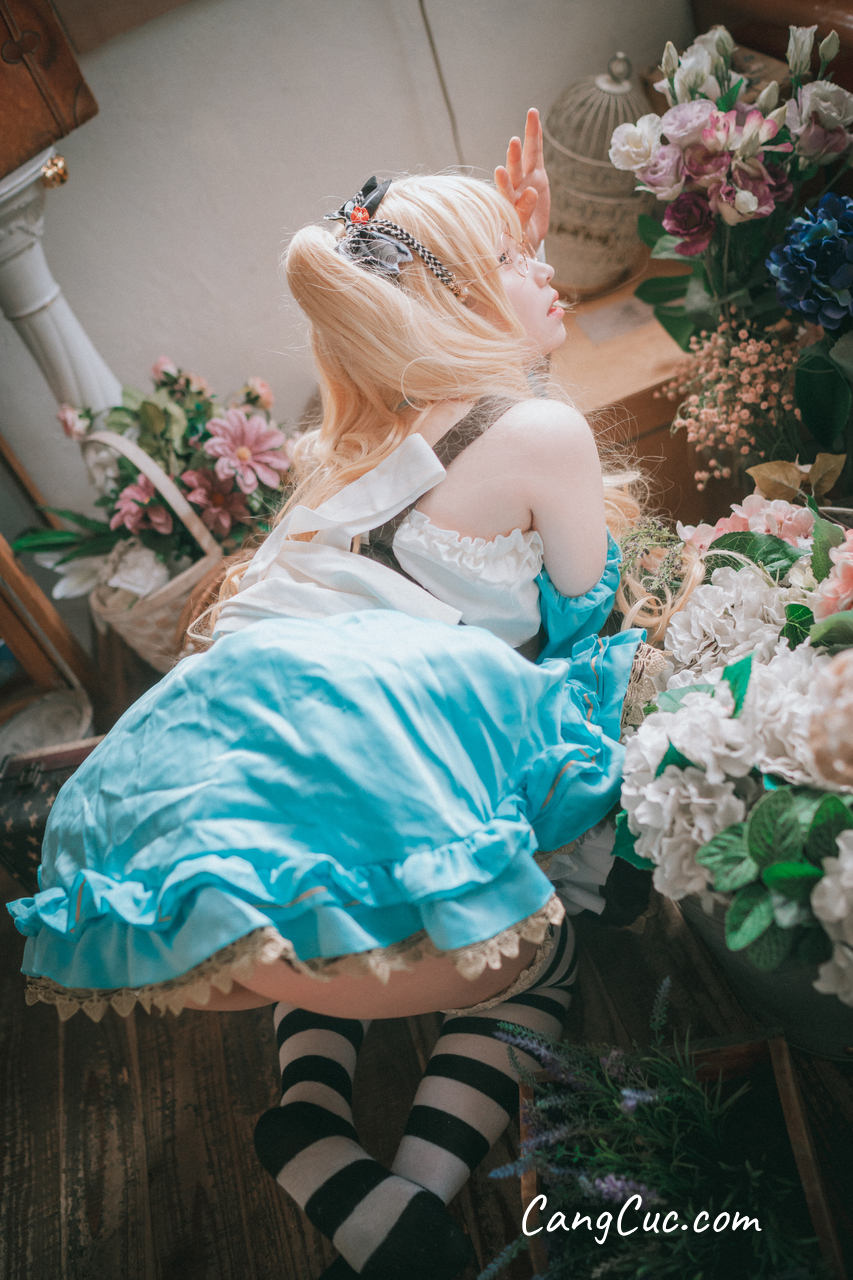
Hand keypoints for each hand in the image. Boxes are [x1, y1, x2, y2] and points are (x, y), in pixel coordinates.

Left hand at [494, 108, 550, 250]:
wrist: (527, 236)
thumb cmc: (519, 237)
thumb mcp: (521, 232)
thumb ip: (522, 213)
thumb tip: (531, 192)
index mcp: (507, 204)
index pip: (504, 192)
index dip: (503, 182)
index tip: (500, 171)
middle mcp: (515, 188)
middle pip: (514, 169)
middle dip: (514, 156)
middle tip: (513, 142)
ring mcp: (526, 179)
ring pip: (527, 156)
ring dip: (528, 137)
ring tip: (531, 115)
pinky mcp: (537, 175)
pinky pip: (537, 153)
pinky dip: (536, 137)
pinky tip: (535, 119)